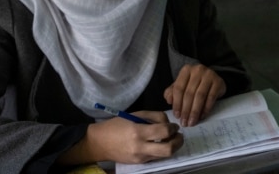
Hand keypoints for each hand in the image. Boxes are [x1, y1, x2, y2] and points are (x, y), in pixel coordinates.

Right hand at [60, 110, 181, 164]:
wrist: (100, 143)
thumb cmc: (117, 125)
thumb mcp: (136, 115)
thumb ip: (154, 117)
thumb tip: (168, 123)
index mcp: (138, 132)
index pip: (164, 132)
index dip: (173, 128)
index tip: (174, 125)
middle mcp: (140, 147)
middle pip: (168, 149)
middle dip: (178, 142)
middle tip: (179, 135)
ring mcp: (140, 157)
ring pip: (164, 156)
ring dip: (172, 147)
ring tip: (171, 139)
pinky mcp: (139, 163)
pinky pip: (156, 158)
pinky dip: (162, 151)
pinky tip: (160, 144)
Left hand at [164, 64, 225, 126]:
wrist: (213, 79)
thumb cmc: (194, 84)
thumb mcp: (182, 85)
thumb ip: (172, 92)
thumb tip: (169, 101)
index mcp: (186, 70)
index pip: (179, 88)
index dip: (177, 104)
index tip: (176, 116)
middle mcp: (198, 70)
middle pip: (189, 93)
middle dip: (186, 110)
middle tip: (184, 123)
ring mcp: (209, 75)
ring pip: (200, 96)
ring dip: (195, 111)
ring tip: (192, 122)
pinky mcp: (218, 82)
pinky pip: (211, 98)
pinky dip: (206, 109)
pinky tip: (202, 116)